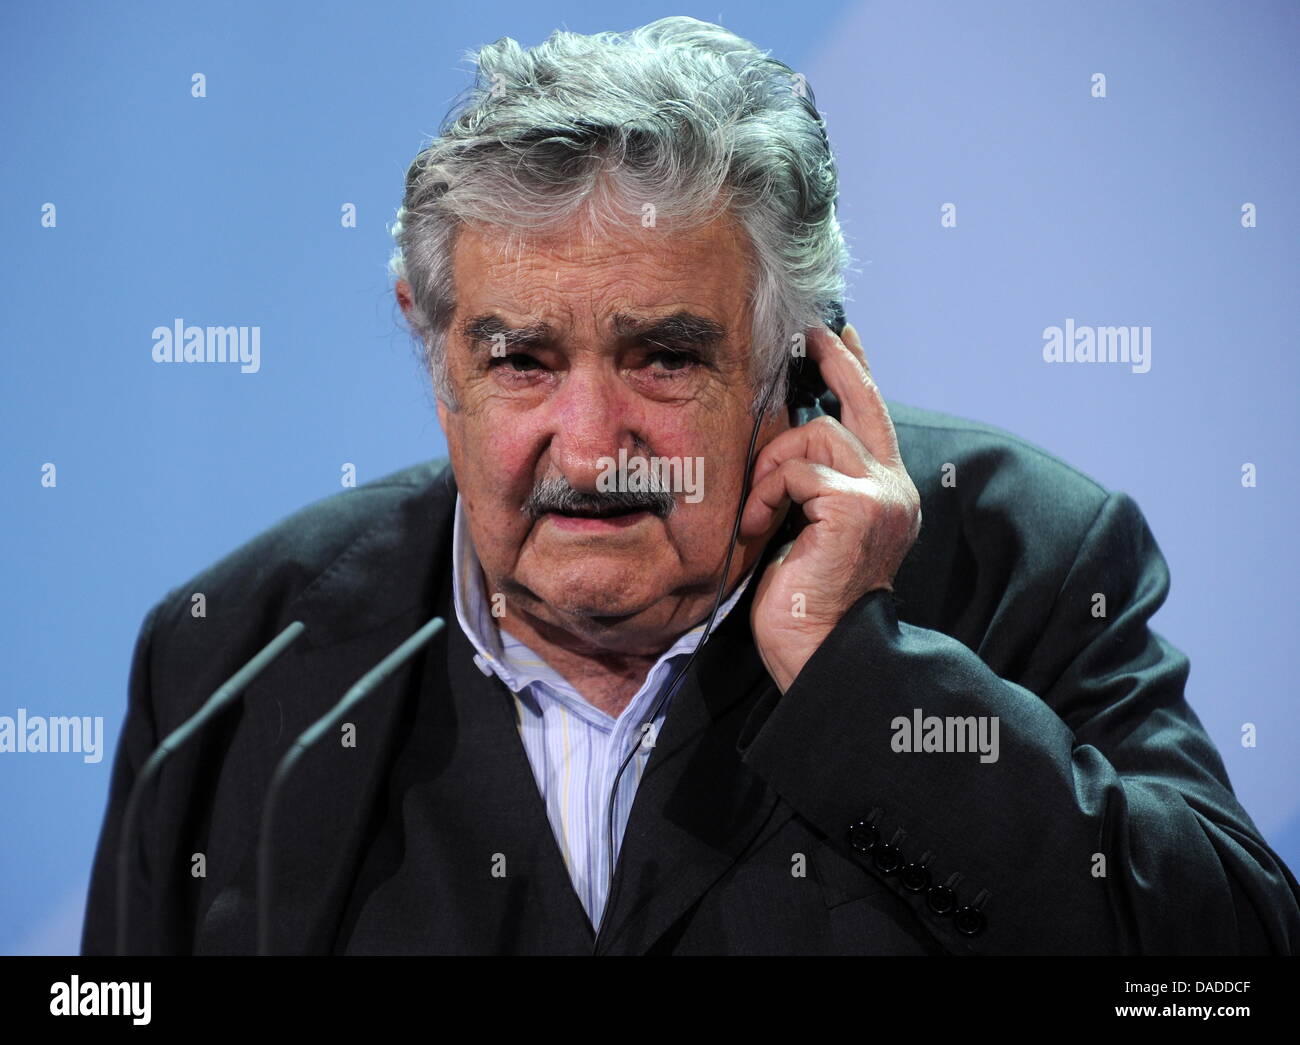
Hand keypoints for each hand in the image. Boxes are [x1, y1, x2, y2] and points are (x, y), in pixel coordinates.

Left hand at [744, 322, 921, 692]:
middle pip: (859, 404)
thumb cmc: (804, 599)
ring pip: (815, 436)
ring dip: (770, 468)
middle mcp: (895, 488)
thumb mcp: (809, 528)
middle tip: (807, 338)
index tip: (839, 334)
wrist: (816, 653)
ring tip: (757, 513)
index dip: (857, 370)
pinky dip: (765, 493)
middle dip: (833, 364)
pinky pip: (796, 470)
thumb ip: (813, 484)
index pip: (874, 416)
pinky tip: (756, 527)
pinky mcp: (857, 505)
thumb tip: (788, 436)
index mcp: (887, 493)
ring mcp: (881, 494)